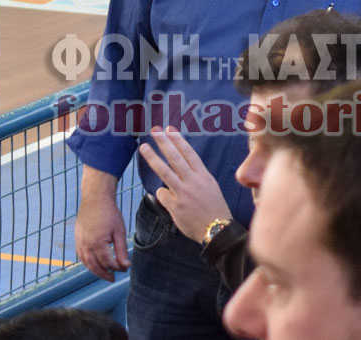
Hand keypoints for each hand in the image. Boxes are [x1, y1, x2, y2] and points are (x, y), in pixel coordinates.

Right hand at [74, 168, 129, 281]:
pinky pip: (81, 256)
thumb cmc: (109, 213)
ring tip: (105, 274)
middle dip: (105, 274)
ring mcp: (80, 242)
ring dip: (95, 270)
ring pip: (86, 263)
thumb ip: (121, 250)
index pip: (108, 262)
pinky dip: (88, 263)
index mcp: (97, 243)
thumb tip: (126, 266)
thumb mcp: (119, 231)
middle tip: (113, 279)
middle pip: (95, 266)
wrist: (95, 198)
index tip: (125, 268)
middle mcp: (86, 245)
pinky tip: (95, 264)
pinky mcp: (77, 239)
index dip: (117, 267)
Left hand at [138, 126, 231, 242]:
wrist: (217, 230)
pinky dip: (163, 195)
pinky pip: (162, 194)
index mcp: (203, 175)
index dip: (178, 140)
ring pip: (164, 171)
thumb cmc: (214, 208)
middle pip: (175, 157)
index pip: (189, 153)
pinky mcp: (176, 205)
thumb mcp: (210, 186)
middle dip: (164, 142)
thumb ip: (196, 175)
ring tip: (143, 147)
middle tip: (155, 131)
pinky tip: (171, 201)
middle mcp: (193, 181)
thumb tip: (182, 164)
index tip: (169, 129)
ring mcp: (184, 193)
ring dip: (153, 157)